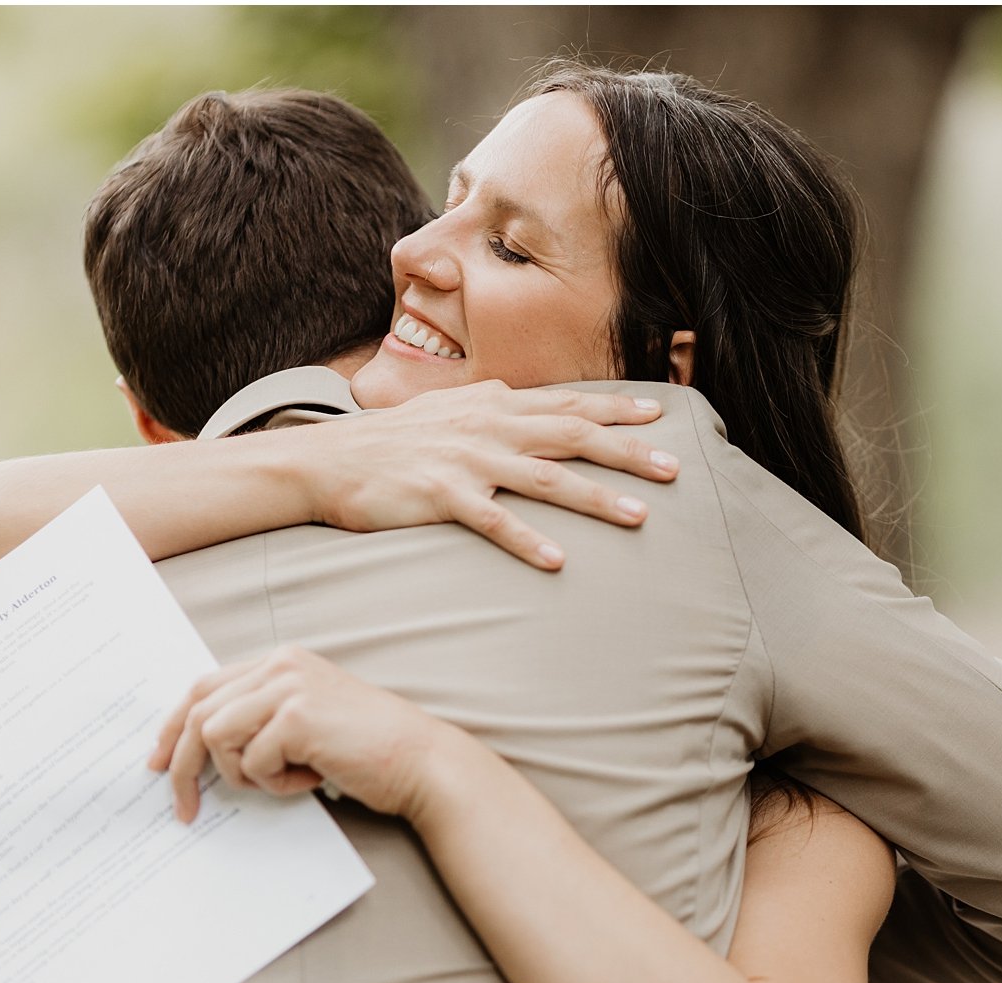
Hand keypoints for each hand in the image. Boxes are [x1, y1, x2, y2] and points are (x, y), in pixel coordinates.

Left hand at [147, 646, 466, 823]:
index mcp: (282, 662)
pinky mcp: (297, 717)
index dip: (172, 726)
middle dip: (181, 763)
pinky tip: (314, 777)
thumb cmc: (370, 751)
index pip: (204, 686)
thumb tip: (202, 746)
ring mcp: (289, 687)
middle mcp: (281, 665)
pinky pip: (252, 761)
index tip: (158, 762)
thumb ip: (263, 717)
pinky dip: (276, 783)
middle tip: (185, 807)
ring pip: (215, 735)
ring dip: (242, 773)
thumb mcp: (308, 721)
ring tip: (285, 779)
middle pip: (197, 710)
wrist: (422, 761)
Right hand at [290, 381, 679, 569]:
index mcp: (494, 404)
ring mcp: (466, 460)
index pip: (568, 402)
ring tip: (639, 516)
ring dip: (596, 498)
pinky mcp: (442, 495)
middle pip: (572, 435)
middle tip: (674, 466)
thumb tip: (535, 408)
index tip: (660, 412)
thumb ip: (497, 411)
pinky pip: (493, 521)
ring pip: (546, 479)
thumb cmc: (394, 442)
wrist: (328, 460)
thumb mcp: (452, 412)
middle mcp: (488, 426)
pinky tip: (558, 560)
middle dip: (627, 451)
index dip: (616, 407)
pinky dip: (527, 539)